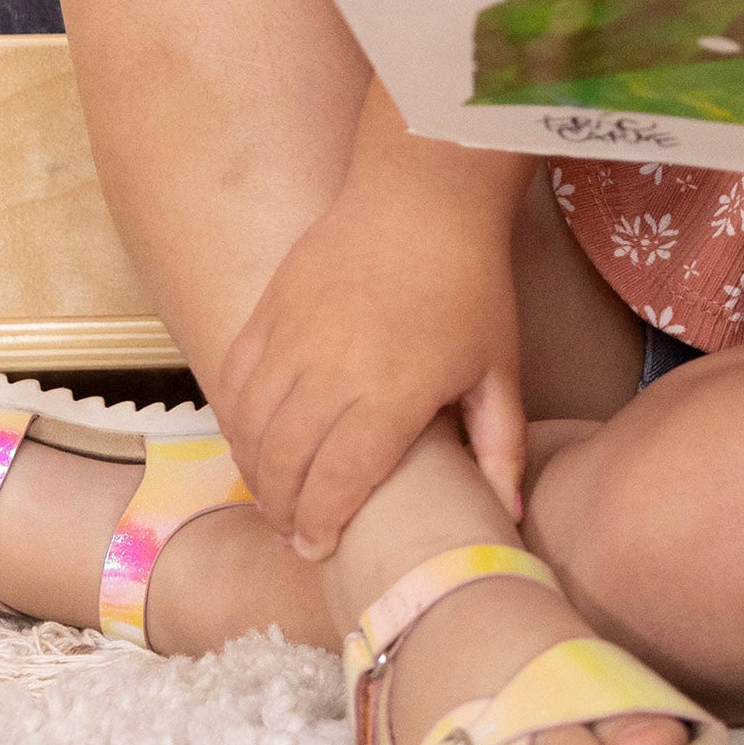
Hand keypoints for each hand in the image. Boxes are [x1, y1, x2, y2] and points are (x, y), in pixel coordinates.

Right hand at [210, 129, 529, 564]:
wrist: (423, 193)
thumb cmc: (469, 283)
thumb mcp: (499, 369)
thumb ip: (501, 447)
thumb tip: (509, 515)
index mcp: (393, 392)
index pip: (339, 480)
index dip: (321, 525)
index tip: (319, 550)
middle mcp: (333, 369)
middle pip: (286, 462)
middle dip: (283, 510)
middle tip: (294, 535)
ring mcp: (293, 336)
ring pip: (250, 425)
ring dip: (254, 470)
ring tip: (271, 496)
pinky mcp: (270, 309)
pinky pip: (235, 378)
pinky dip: (236, 418)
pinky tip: (252, 440)